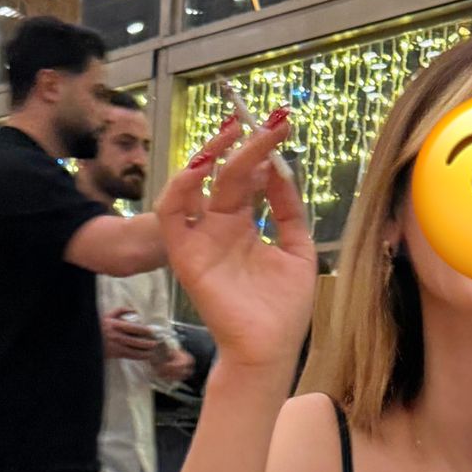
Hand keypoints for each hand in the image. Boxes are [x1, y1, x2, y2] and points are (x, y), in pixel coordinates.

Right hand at [101, 308, 155, 359]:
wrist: (88, 339)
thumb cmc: (99, 326)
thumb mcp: (108, 315)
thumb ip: (121, 310)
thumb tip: (135, 310)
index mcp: (116, 325)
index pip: (134, 328)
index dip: (144, 330)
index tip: (151, 331)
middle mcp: (117, 336)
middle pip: (136, 341)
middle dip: (148, 343)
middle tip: (155, 343)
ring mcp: (117, 346)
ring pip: (135, 351)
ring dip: (145, 352)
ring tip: (152, 351)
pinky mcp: (116, 354)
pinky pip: (130, 356)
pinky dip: (139, 356)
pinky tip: (145, 356)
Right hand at [155, 113, 318, 377]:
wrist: (269, 350)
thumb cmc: (284, 309)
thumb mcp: (298, 251)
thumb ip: (290, 211)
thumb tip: (282, 171)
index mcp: (246, 225)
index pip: (249, 178)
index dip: (263, 152)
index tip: (281, 126)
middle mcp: (221, 226)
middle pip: (228, 174)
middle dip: (247, 144)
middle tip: (268, 120)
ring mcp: (202, 238)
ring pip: (198, 184)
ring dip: (212, 155)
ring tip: (233, 132)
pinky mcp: (185, 255)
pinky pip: (172, 215)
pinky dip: (181, 188)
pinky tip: (203, 167)